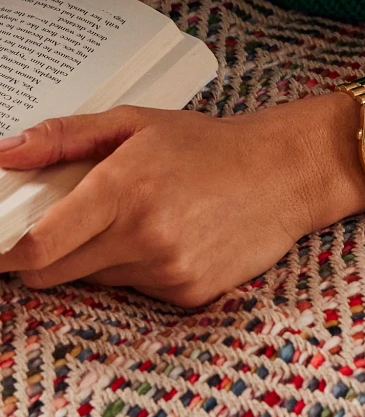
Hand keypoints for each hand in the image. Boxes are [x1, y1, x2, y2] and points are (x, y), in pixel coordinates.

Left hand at [0, 94, 364, 307]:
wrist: (285, 172)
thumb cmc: (213, 144)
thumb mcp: (139, 123)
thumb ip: (67, 136)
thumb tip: (5, 152)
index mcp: (124, 188)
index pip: (34, 245)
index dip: (7, 249)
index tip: (4, 241)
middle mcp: (144, 236)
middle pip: (53, 274)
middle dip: (47, 254)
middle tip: (74, 223)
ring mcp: (169, 270)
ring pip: (98, 280)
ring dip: (102, 256)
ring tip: (144, 219)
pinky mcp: (190, 293)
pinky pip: (141, 290)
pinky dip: (143, 269)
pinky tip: (175, 236)